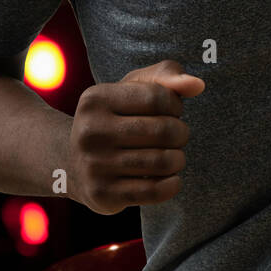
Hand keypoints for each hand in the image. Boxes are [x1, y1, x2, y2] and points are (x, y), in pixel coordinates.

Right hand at [67, 59, 204, 214]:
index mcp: (95, 99)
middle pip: (163, 130)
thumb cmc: (115, 118)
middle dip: (181, 133)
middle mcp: (90, 131)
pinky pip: (155, 191)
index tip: (172, 110)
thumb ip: (166, 76)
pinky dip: (173, 184)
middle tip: (176, 136)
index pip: (157, 97)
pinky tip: (170, 178)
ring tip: (173, 156)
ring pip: (162, 162)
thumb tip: (197, 85)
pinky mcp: (103, 195)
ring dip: (178, 159)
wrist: (73, 164)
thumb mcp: (132, 88)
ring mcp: (94, 165)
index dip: (175, 104)